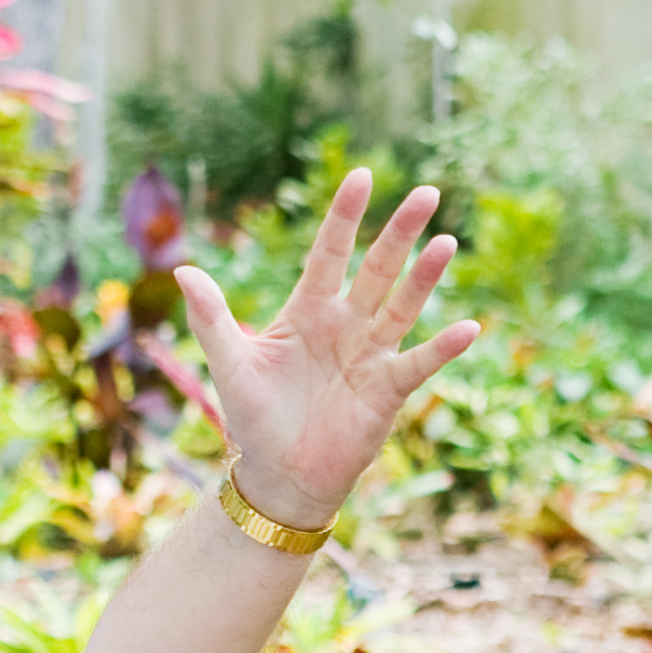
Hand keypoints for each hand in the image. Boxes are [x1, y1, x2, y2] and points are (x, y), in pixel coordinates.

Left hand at [174, 170, 477, 528]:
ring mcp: (370, 355)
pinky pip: (419, 363)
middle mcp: (345, 325)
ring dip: (426, 277)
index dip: (344, 217)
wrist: (280, 476)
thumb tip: (184, 270)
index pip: (329, 254)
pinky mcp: (387, 390)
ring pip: (402, 306)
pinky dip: (442, 348)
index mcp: (306, 311)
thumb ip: (211, 318)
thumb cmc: (254, 418)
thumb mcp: (229, 365)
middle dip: (399, 232)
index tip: (362, 176)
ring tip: (446, 242)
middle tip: (427, 192)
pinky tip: (467, 328)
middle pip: (377, 269)